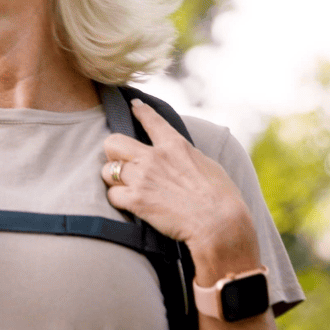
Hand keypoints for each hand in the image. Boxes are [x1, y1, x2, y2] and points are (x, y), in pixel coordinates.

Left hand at [101, 100, 261, 281]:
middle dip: (113, 153)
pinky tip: (129, 204)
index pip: (151, 120)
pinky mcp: (136, 201)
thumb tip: (181, 156)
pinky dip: (118, 200)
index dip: (140, 111)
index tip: (133, 105)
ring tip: (125, 187)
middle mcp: (154, 157)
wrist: (219, 224)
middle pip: (113, 143)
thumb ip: (188, 156)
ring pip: (107, 171)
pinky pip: (112, 195)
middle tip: (121, 163)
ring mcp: (142, 178)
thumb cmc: (222, 197)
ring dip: (114, 179)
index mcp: (175, 145)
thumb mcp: (208, 165)